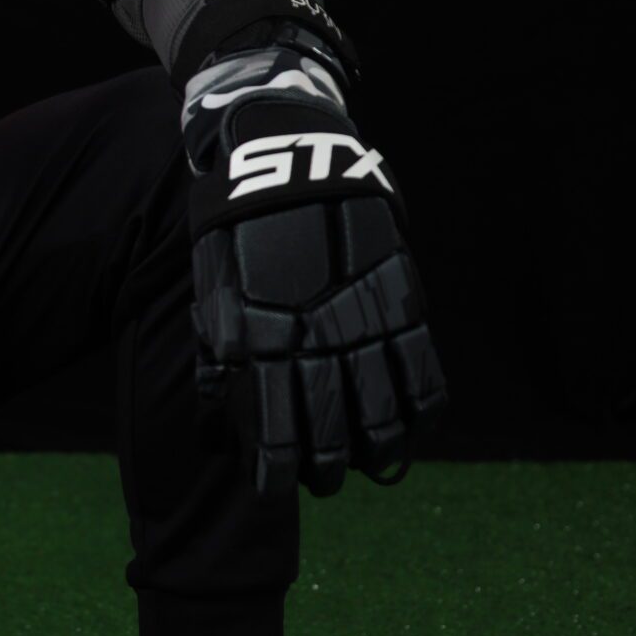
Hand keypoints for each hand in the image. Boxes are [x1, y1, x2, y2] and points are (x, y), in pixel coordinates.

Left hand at [187, 94, 448, 500]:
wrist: (284, 145)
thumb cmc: (234, 224)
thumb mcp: (211, 288)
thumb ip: (217, 357)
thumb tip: (214, 424)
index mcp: (262, 336)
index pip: (276, 429)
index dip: (277, 471)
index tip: (275, 490)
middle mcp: (316, 335)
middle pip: (332, 430)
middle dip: (326, 469)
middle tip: (322, 482)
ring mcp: (365, 316)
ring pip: (383, 410)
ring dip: (378, 451)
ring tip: (371, 466)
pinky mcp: (401, 292)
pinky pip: (423, 366)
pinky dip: (423, 407)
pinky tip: (414, 425)